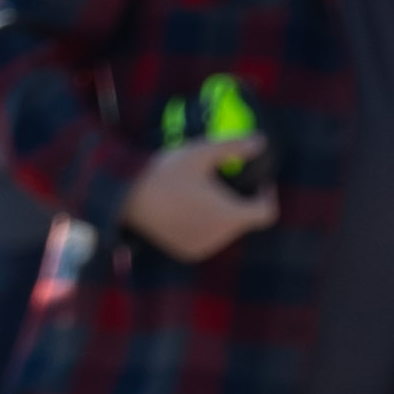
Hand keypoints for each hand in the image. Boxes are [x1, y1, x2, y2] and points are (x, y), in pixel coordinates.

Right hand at [119, 139, 273, 262]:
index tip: (256, 182)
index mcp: (229, 215)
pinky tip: (189, 208)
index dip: (266, 196)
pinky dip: (206, 225)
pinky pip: (208, 238)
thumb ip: (235, 147)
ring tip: (204, 194)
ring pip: (226, 230)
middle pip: (245, 221)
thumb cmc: (167, 172)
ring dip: (223, 214)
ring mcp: (202, 247)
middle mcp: (219, 236)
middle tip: (224, 182)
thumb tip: (262, 142)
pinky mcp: (187, 251)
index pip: (266, 214)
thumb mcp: (202, 152)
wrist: (127, 197)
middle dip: (241, 202)